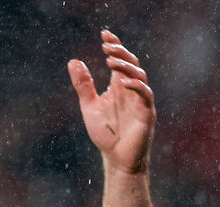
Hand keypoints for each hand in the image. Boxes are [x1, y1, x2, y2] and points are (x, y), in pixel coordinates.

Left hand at [68, 30, 155, 173]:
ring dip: (126, 66)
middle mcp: (131, 91)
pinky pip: (145, 95)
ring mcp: (140, 101)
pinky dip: (136, 86)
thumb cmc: (106, 133)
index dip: (115, 46)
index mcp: (119, 87)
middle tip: (106, 45)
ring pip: (139, 76)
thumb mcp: (89, 106)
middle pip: (131, 64)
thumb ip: (83, 85)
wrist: (116, 159)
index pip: (120, 61)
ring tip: (110, 61)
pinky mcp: (147, 113)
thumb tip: (73, 61)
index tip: (104, 34)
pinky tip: (122, 82)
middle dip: (120, 52)